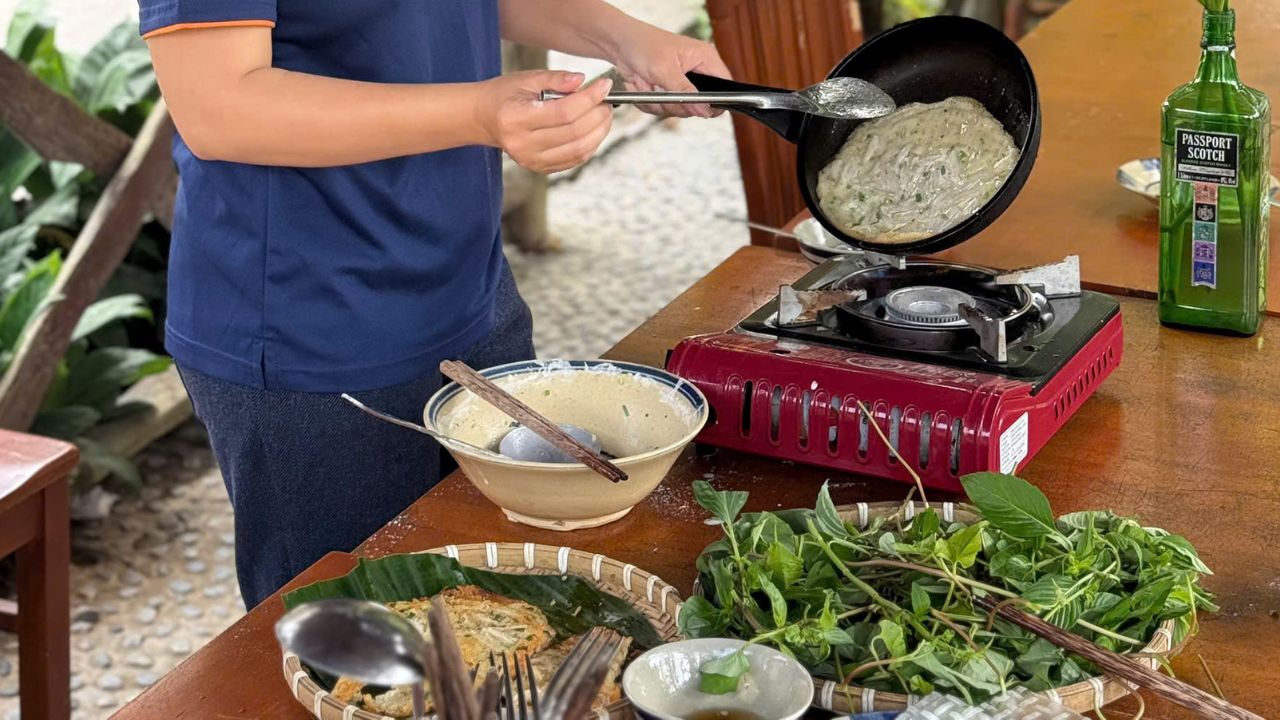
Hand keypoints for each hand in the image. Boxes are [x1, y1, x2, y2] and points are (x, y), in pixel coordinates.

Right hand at [475, 70, 613, 173]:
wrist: (485, 119)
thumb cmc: (505, 95)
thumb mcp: (526, 79)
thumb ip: (555, 79)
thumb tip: (582, 80)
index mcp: (516, 118)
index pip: (564, 112)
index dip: (589, 98)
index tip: (605, 85)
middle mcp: (523, 144)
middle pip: (574, 132)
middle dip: (598, 115)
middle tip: (607, 100)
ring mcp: (532, 160)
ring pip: (578, 149)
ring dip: (599, 131)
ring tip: (604, 114)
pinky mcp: (540, 168)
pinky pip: (574, 159)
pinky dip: (590, 144)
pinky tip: (595, 129)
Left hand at [612, 27, 732, 117]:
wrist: (619, 44)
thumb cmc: (643, 45)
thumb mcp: (665, 69)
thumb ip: (686, 92)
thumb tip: (705, 110)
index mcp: (705, 58)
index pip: (725, 86)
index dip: (716, 102)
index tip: (698, 109)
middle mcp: (697, 73)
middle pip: (700, 105)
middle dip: (678, 103)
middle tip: (661, 90)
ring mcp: (683, 85)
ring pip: (681, 110)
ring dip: (661, 103)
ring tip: (650, 84)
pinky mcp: (669, 93)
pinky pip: (665, 110)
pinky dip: (651, 103)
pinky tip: (645, 87)